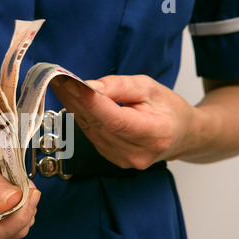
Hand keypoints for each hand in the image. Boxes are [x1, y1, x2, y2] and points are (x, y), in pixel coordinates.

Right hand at [0, 134, 39, 238]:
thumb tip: (15, 201)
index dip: (18, 219)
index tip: (32, 195)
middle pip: (5, 234)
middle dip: (23, 210)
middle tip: (27, 184)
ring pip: (11, 231)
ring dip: (21, 209)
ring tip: (14, 185)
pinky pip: (9, 225)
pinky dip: (16, 209)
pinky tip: (10, 193)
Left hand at [51, 74, 202, 168]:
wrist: (181, 135)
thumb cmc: (168, 109)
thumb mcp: (150, 88)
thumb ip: (120, 87)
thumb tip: (91, 87)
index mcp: (154, 134)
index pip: (115, 119)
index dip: (91, 102)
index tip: (71, 84)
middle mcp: (137, 153)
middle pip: (99, 124)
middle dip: (75, 99)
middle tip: (56, 78)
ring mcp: (124, 160)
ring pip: (91, 130)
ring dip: (74, 107)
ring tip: (60, 86)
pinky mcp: (113, 159)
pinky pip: (92, 136)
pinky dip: (82, 117)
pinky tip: (73, 102)